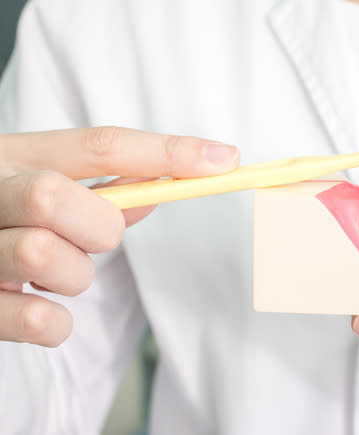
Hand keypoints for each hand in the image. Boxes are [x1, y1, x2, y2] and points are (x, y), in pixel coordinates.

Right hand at [0, 127, 238, 346]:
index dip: (168, 151)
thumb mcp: (32, 188)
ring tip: (49, 275)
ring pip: (47, 257)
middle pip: (60, 197)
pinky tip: (37, 311)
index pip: (99, 145)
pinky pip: (39, 321)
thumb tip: (156, 194)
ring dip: (72, 276)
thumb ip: (95, 191)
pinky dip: (55, 324)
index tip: (226, 160)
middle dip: (95, 228)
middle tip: (85, 239)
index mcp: (11, 154)